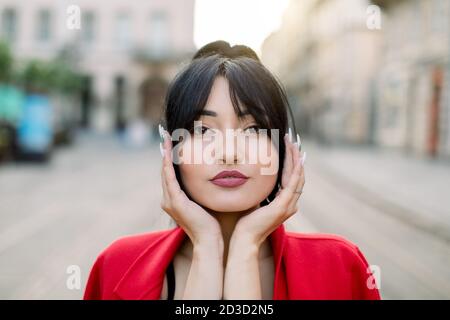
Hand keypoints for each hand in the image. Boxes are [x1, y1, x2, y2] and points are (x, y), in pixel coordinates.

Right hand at [160, 129, 222, 245]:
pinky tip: (167, 152)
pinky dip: (167, 164)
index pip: (170, 175)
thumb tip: (210, 177)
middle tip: (165, 135)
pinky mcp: (175, 201)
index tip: (171, 144)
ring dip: (164, 154)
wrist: (209, 240)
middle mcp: (167, 200)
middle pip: (165, 171)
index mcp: (174, 200)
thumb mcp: (203, 202)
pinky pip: (169, 178)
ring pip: (165, 172)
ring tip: (165, 139)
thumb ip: (201, 191)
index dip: (169, 159)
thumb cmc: (211, 224)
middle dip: (165, 153)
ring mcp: (169, 201)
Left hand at [232, 133, 305, 246]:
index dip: (292, 163)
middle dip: (296, 156)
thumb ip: (260, 192)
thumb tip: (253, 179)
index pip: (292, 179)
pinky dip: (295, 168)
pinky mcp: (283, 205)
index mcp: (284, 204)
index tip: (290, 148)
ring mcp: (288, 205)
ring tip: (293, 143)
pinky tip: (295, 157)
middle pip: (298, 175)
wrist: (245, 239)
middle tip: (293, 140)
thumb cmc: (246, 223)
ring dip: (296, 158)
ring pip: (297, 176)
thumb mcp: (255, 202)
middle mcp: (290, 204)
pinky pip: (293, 182)